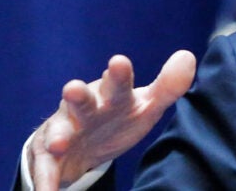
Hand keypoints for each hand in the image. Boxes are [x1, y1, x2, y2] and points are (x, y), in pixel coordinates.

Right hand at [28, 51, 195, 189]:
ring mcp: (65, 129)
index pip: (117, 82)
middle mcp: (85, 107)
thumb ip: (167, 86)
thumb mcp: (144, 105)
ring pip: (60, 130)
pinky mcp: (49, 155)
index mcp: (111, 94)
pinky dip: (47, 180)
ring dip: (58, 136)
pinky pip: (48, 167)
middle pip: (83, 100)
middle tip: (73, 88)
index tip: (119, 62)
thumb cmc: (118, 118)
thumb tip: (188, 57)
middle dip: (78, 95)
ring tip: (58, 143)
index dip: (118, 74)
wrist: (81, 142)